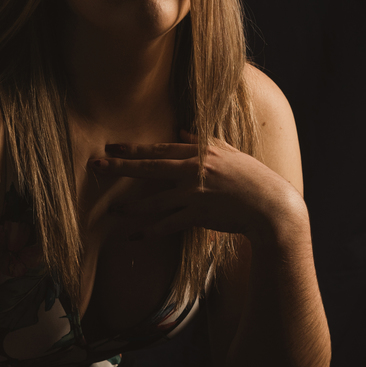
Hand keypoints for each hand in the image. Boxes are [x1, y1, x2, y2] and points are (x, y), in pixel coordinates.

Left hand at [90, 131, 305, 242]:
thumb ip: (203, 141)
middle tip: (95, 165)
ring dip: (130, 206)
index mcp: (201, 153)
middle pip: (149, 168)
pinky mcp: (198, 215)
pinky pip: (167, 225)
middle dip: (119, 167)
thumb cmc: (252, 178)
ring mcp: (195, 193)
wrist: (270, 206)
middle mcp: (194, 170)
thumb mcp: (228, 153)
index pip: (160, 148)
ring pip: (154, 200)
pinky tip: (133, 236)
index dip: (134, 148)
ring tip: (111, 210)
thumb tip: (181, 130)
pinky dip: (149, 231)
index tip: (112, 147)